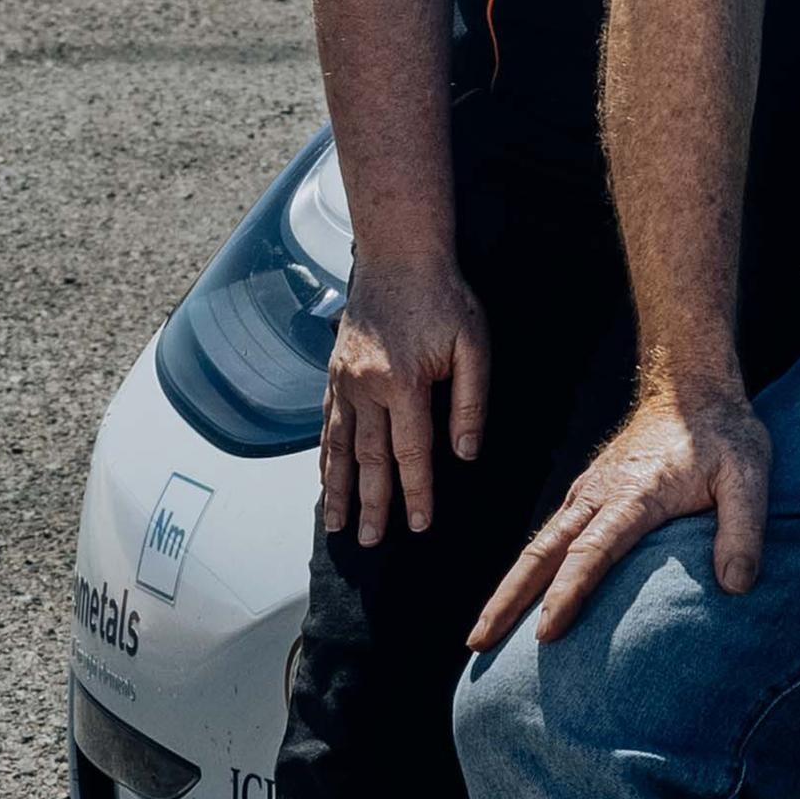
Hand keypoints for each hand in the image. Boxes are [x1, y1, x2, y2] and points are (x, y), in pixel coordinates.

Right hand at [319, 259, 490, 546]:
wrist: (399, 255)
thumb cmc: (445, 298)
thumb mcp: (474, 345)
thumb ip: (470, 402)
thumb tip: (465, 453)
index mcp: (404, 383)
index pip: (412, 453)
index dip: (417, 493)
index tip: (419, 526)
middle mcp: (366, 387)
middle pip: (369, 460)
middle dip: (372, 506)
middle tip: (372, 543)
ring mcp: (344, 381)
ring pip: (340, 448)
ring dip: (340, 490)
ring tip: (338, 526)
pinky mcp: (335, 373)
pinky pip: (327, 424)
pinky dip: (325, 457)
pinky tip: (326, 480)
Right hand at [474, 377, 771, 650]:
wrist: (690, 389)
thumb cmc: (724, 436)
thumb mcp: (749, 475)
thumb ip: (744, 530)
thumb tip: (736, 587)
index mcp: (635, 495)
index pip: (592, 551)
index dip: (568, 593)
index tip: (546, 632)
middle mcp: (598, 495)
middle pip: (542, 553)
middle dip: (508, 600)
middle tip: (478, 644)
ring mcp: (586, 494)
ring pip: (536, 547)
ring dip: (506, 590)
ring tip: (481, 636)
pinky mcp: (585, 495)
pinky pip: (547, 537)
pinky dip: (525, 571)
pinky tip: (515, 600)